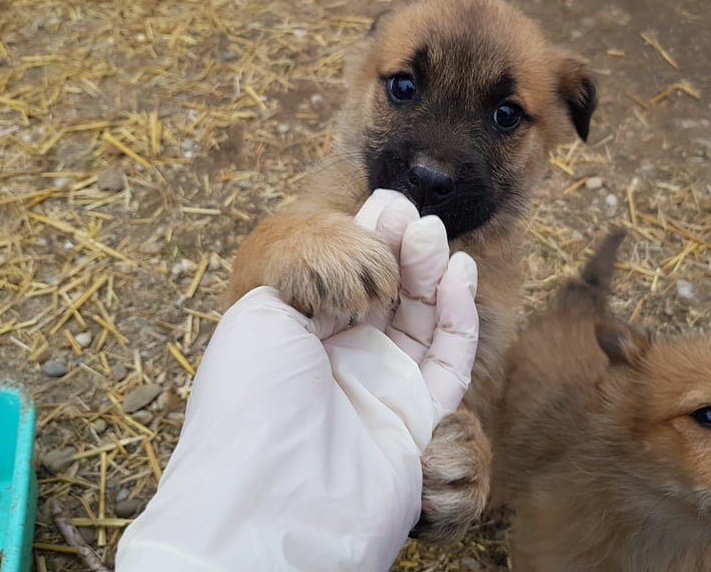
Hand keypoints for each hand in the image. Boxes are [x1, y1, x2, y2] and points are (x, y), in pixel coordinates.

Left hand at [115, 190, 478, 571]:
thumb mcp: (259, 316)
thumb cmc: (250, 406)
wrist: (272, 505)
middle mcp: (339, 363)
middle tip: (409, 215)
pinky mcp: (418, 418)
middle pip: (385, 295)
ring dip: (430, 273)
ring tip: (430, 236)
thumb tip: (359, 259)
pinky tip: (457, 275)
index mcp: (295, 340)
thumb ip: (310, 272)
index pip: (343, 280)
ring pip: (421, 320)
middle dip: (399, 249)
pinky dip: (460, 316)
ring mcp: (380, 391)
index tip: (383, 204)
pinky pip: (449, 359)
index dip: (365, 240)